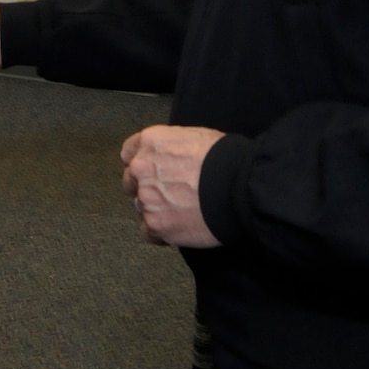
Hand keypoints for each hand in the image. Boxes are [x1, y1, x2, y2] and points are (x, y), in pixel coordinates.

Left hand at [120, 125, 225, 247]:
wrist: (239, 189)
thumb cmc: (225, 160)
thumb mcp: (195, 136)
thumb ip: (171, 147)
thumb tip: (171, 157)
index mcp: (150, 142)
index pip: (128, 152)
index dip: (141, 163)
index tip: (150, 171)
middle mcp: (140, 169)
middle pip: (131, 182)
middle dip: (146, 187)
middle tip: (168, 194)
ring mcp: (146, 198)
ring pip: (140, 207)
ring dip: (155, 210)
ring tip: (180, 212)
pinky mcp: (155, 225)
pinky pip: (148, 232)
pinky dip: (160, 232)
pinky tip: (177, 228)